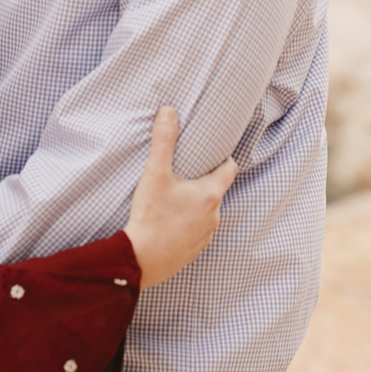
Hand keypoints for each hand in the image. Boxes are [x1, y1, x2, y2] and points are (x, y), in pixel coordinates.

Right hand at [124, 107, 235, 288]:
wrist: (140, 260)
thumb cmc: (150, 216)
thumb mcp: (155, 174)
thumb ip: (163, 141)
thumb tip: (169, 111)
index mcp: (210, 194)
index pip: (230, 169)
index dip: (223, 159)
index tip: (211, 154)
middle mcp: (214, 215)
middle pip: (216, 191)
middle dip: (204, 182)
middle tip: (185, 174)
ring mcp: (205, 235)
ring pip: (206, 213)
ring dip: (195, 205)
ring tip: (174, 199)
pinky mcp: (194, 251)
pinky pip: (196, 232)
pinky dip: (187, 225)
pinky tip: (169, 222)